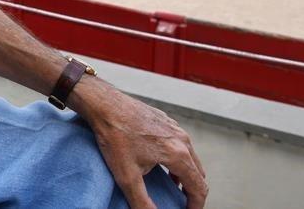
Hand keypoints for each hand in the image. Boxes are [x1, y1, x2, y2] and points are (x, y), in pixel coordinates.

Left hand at [72, 78, 207, 208]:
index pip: (199, 187)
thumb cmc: (114, 136)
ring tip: (173, 186)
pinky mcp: (165, 120)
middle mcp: (182, 139)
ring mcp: (175, 127)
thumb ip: (142, 201)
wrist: (104, 104)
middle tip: (181, 203)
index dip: (195, 205)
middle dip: (192, 191)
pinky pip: (180, 143)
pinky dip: (178, 158)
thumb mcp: (127, 176)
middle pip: (198, 173)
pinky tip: (161, 162)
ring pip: (190, 157)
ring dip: (185, 174)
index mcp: (178, 154)